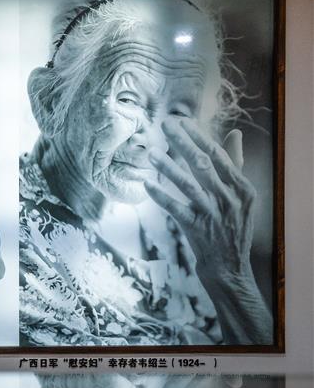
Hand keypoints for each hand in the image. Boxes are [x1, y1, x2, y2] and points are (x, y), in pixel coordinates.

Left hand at [144, 119, 256, 282]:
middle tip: (165, 124)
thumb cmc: (232, 226)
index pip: (218, 155)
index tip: (183, 121)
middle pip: (202, 164)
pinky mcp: (196, 228)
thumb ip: (235, 164)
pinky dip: (161, 195)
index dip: (199, 136)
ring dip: (168, 166)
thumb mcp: (241, 196)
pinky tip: (147, 183)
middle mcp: (229, 198)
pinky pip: (175, 208)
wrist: (230, 267)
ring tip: (151, 152)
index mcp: (242, 187)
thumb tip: (235, 132)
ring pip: (188, 184)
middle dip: (182, 142)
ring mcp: (212, 214)